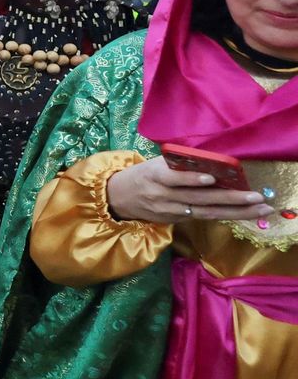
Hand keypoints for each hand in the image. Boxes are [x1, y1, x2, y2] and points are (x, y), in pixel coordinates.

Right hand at [105, 156, 274, 223]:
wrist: (118, 197)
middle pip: (199, 198)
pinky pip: (202, 217)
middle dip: (230, 198)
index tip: (213, 177)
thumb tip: (213, 158)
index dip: (192, 179)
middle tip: (256, 197)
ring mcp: (170, 211)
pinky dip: (224, 215)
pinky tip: (244, 214)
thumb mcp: (154, 163)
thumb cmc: (142, 174)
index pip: (174, 178)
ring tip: (260, 208)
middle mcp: (163, 196)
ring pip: (206, 211)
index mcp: (155, 176)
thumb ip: (178, 163)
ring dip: (236, 211)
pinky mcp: (175, 220)